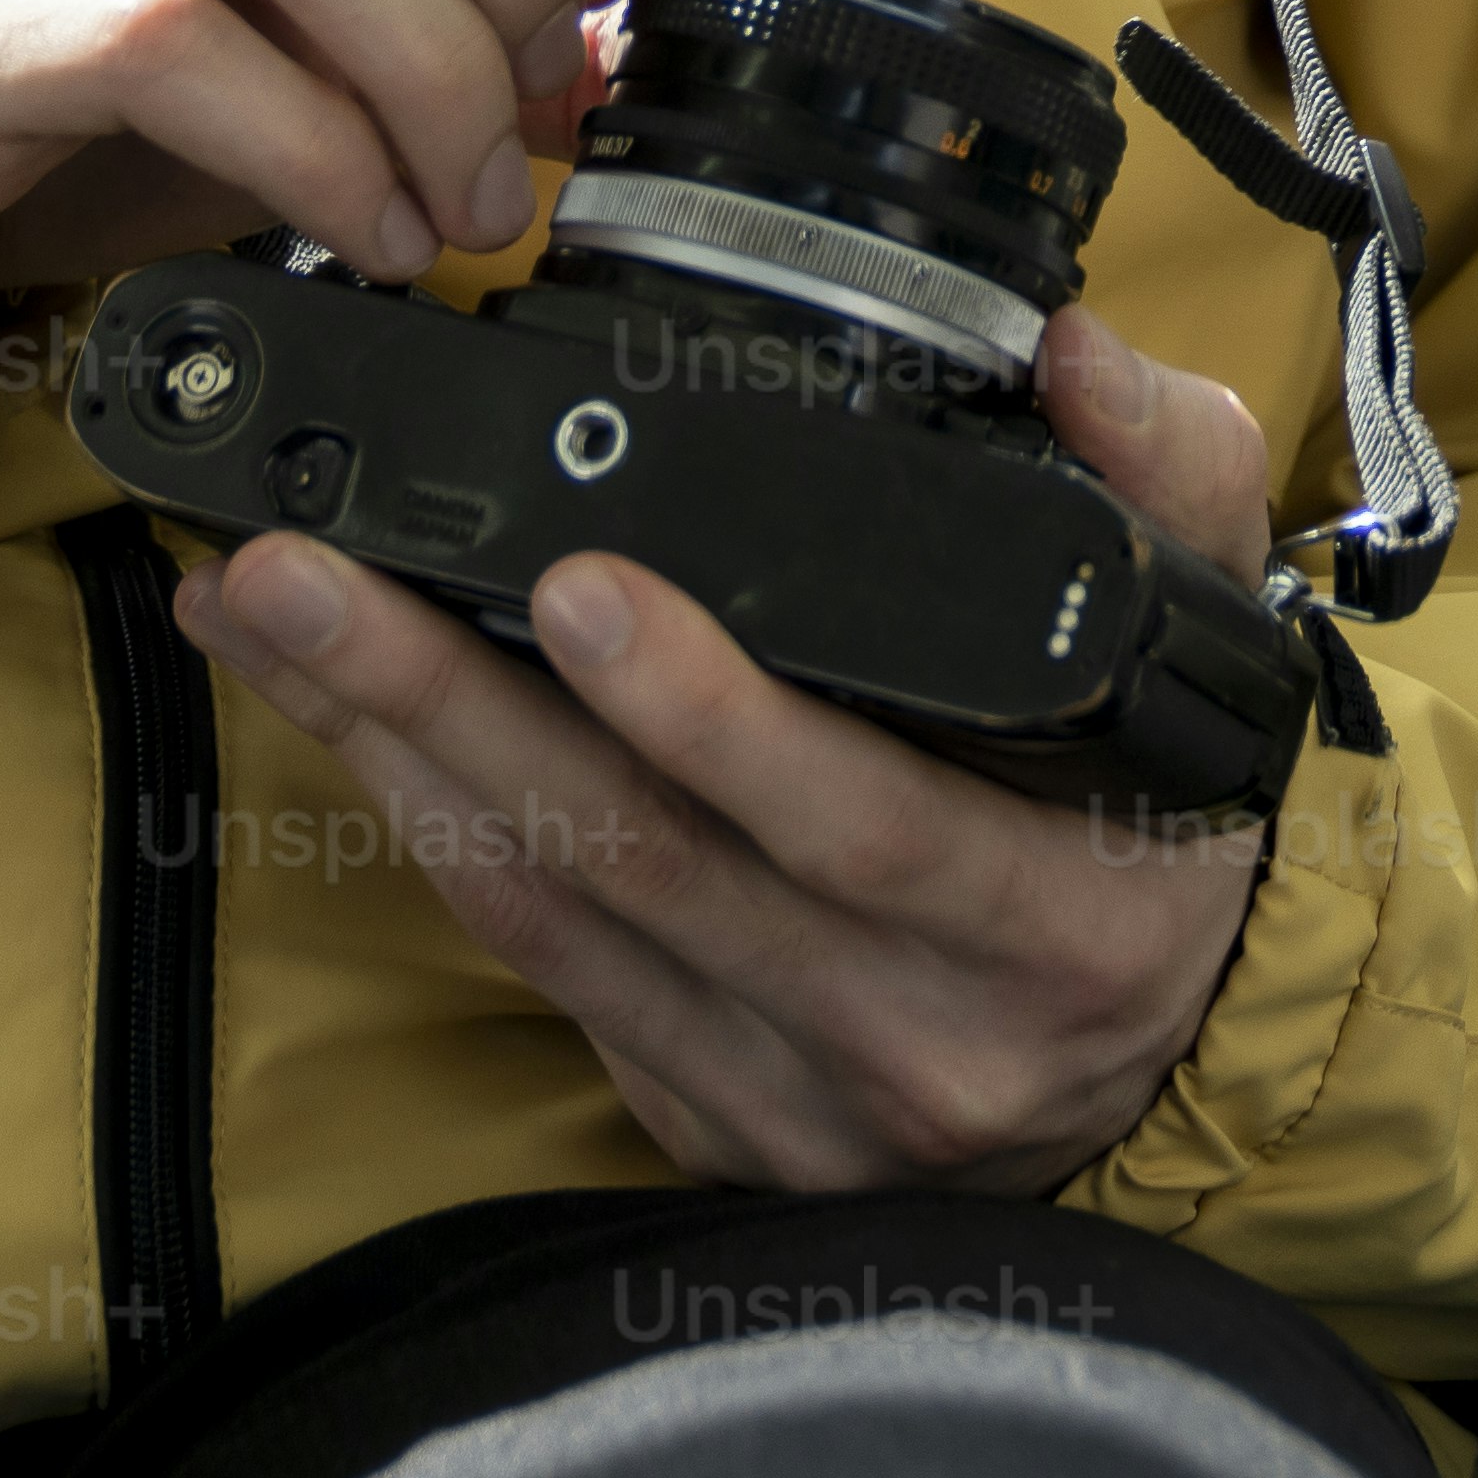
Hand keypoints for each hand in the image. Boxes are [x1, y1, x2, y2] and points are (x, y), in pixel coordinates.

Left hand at [199, 303, 1291, 1192]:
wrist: (1167, 1056)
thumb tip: (1078, 355)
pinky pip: (542, 969)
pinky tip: (343, 723)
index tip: (577, 586)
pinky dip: (427, 833)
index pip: (867, 823)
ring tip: (265, 607)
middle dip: (454, 704)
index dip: (714, 720)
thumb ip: (1167, 484)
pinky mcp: (705, 1123)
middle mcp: (921, 1036)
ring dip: (394, 754)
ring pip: (559, 917)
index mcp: (1060, 920)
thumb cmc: (1165, 821)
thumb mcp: (1213, 647)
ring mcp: (797, 1100)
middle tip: (305, 571)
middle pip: (650, 866)